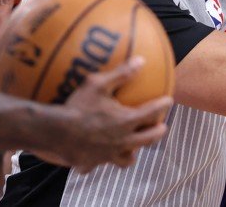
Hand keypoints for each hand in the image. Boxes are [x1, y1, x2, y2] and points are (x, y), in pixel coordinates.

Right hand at [36, 57, 172, 171]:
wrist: (56, 133)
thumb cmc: (78, 106)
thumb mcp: (98, 84)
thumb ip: (121, 73)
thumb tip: (141, 60)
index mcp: (126, 121)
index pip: (151, 113)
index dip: (162, 106)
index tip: (169, 101)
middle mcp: (122, 141)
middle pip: (148, 139)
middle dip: (157, 132)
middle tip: (162, 127)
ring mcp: (108, 155)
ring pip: (126, 159)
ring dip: (132, 152)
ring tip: (132, 148)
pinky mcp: (92, 163)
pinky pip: (98, 165)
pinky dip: (99, 161)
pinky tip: (95, 157)